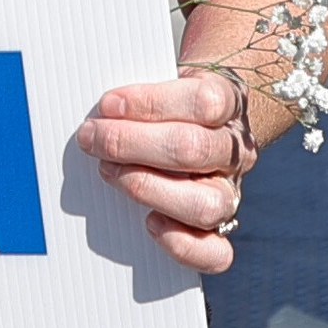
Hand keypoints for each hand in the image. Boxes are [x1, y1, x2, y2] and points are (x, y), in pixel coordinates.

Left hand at [78, 73, 249, 273]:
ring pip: (206, 204)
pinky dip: (182, 245)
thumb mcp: (164, 75)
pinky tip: (150, 223)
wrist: (200, 118)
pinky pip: (216, 253)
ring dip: (146, 188)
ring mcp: (231, 191)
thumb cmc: (171, 97)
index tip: (109, 104)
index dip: (151, 103)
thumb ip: (142, 87)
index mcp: (230, 100)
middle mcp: (236, 149)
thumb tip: (102, 110)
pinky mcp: (220, 228)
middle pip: (193, 150)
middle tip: (91, 137)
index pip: (203, 102)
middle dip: (130, 143)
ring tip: (110, 172)